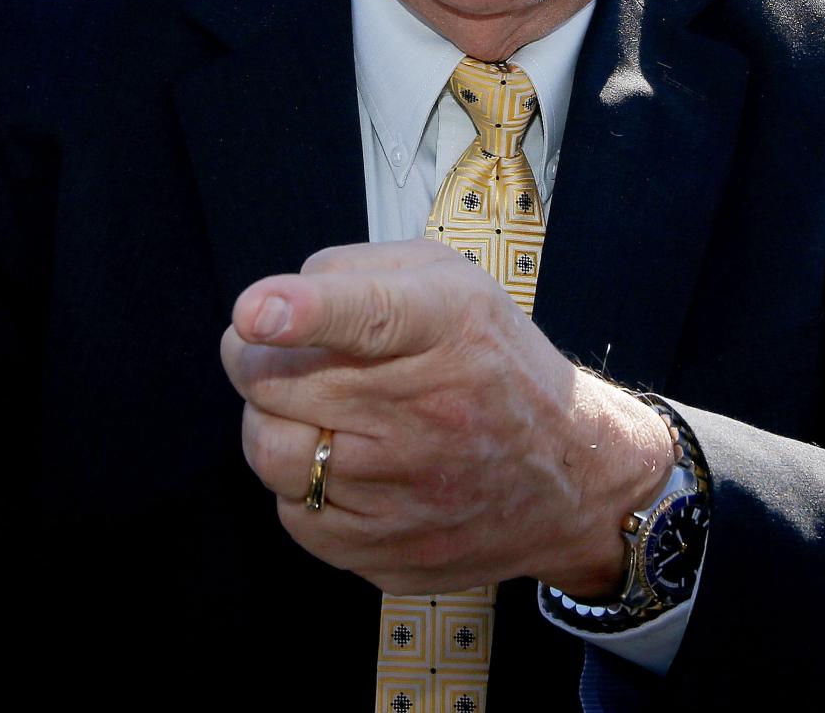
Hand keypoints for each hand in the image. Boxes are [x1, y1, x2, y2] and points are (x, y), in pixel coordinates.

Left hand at [221, 239, 672, 596]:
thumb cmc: (495, 360)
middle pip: (282, 382)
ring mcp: (408, 491)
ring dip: (268, 419)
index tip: (252, 312)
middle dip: (252, 356)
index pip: (368, 316)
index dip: (305, 312)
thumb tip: (273, 305)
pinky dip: (298, 482)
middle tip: (265, 349)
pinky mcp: (389, 552)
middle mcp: (430, 410)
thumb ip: (358, 270)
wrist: (572, 476)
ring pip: (271, 450)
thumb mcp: (453, 281)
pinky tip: (338, 460)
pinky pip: (292, 513)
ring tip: (305, 407)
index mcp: (448, 326)